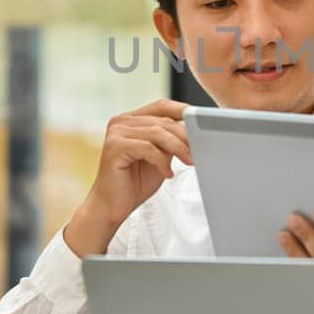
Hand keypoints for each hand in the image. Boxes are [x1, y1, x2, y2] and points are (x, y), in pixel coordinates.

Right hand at [64, 99, 191, 255]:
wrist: (111, 206)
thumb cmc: (134, 183)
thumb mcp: (159, 157)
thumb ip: (171, 142)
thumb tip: (194, 133)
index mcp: (131, 119)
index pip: (162, 106)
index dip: (183, 110)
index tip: (202, 121)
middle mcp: (121, 121)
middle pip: (163, 120)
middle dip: (185, 136)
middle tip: (199, 151)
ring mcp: (116, 133)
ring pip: (157, 133)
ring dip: (178, 148)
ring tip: (189, 161)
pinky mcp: (114, 147)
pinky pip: (147, 148)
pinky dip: (162, 161)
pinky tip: (168, 173)